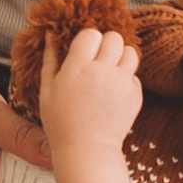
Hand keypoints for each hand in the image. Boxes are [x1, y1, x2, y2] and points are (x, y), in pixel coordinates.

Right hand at [37, 23, 141, 153]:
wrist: (87, 150)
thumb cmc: (61, 122)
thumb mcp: (47, 90)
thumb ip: (50, 58)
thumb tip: (51, 32)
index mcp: (78, 69)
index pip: (91, 34)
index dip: (87, 39)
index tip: (83, 51)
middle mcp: (102, 72)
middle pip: (114, 37)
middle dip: (106, 44)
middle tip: (98, 58)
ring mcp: (121, 84)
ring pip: (131, 52)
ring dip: (120, 56)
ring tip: (109, 70)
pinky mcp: (135, 95)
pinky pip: (134, 75)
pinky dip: (125, 78)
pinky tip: (113, 91)